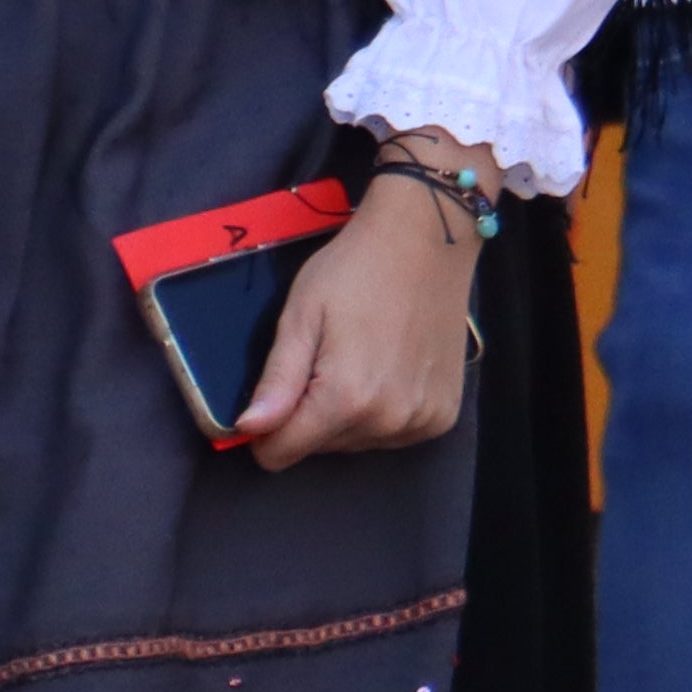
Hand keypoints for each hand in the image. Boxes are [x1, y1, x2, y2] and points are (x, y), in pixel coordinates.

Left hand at [237, 164, 484, 469]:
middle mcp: (388, 420)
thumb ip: (277, 379)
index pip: (280, 454)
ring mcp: (421, 420)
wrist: (430, 237)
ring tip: (362, 358)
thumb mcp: (301, 315)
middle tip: (328, 358)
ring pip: (356, 442)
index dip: (268, 427)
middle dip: (311, 415)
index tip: (281, 389)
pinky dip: (384, 412)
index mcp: (346, 398)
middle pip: (319, 448)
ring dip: (349, 415)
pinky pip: (393, 435)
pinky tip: (391, 369)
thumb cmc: (356, 268)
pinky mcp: (443, 414)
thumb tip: (248, 429)